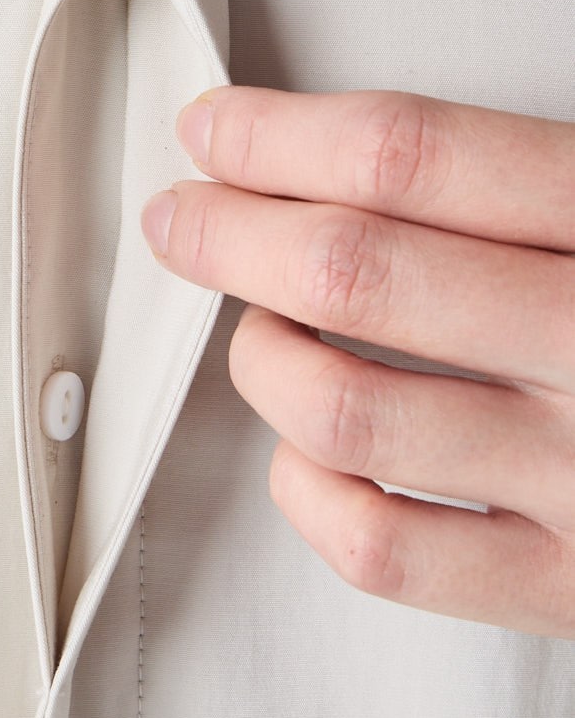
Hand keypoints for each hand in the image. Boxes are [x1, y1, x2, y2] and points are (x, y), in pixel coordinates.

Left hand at [139, 87, 574, 637]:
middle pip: (357, 271)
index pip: (417, 157)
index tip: (212, 129)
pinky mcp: (567, 587)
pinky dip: (305, 490)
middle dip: (234, 232)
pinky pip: (380, 547)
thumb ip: (533, 182)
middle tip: (182, 216)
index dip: (285, 137)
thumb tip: (329, 153)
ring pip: (341, 409)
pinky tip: (305, 453)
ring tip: (259, 331)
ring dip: (262, 358)